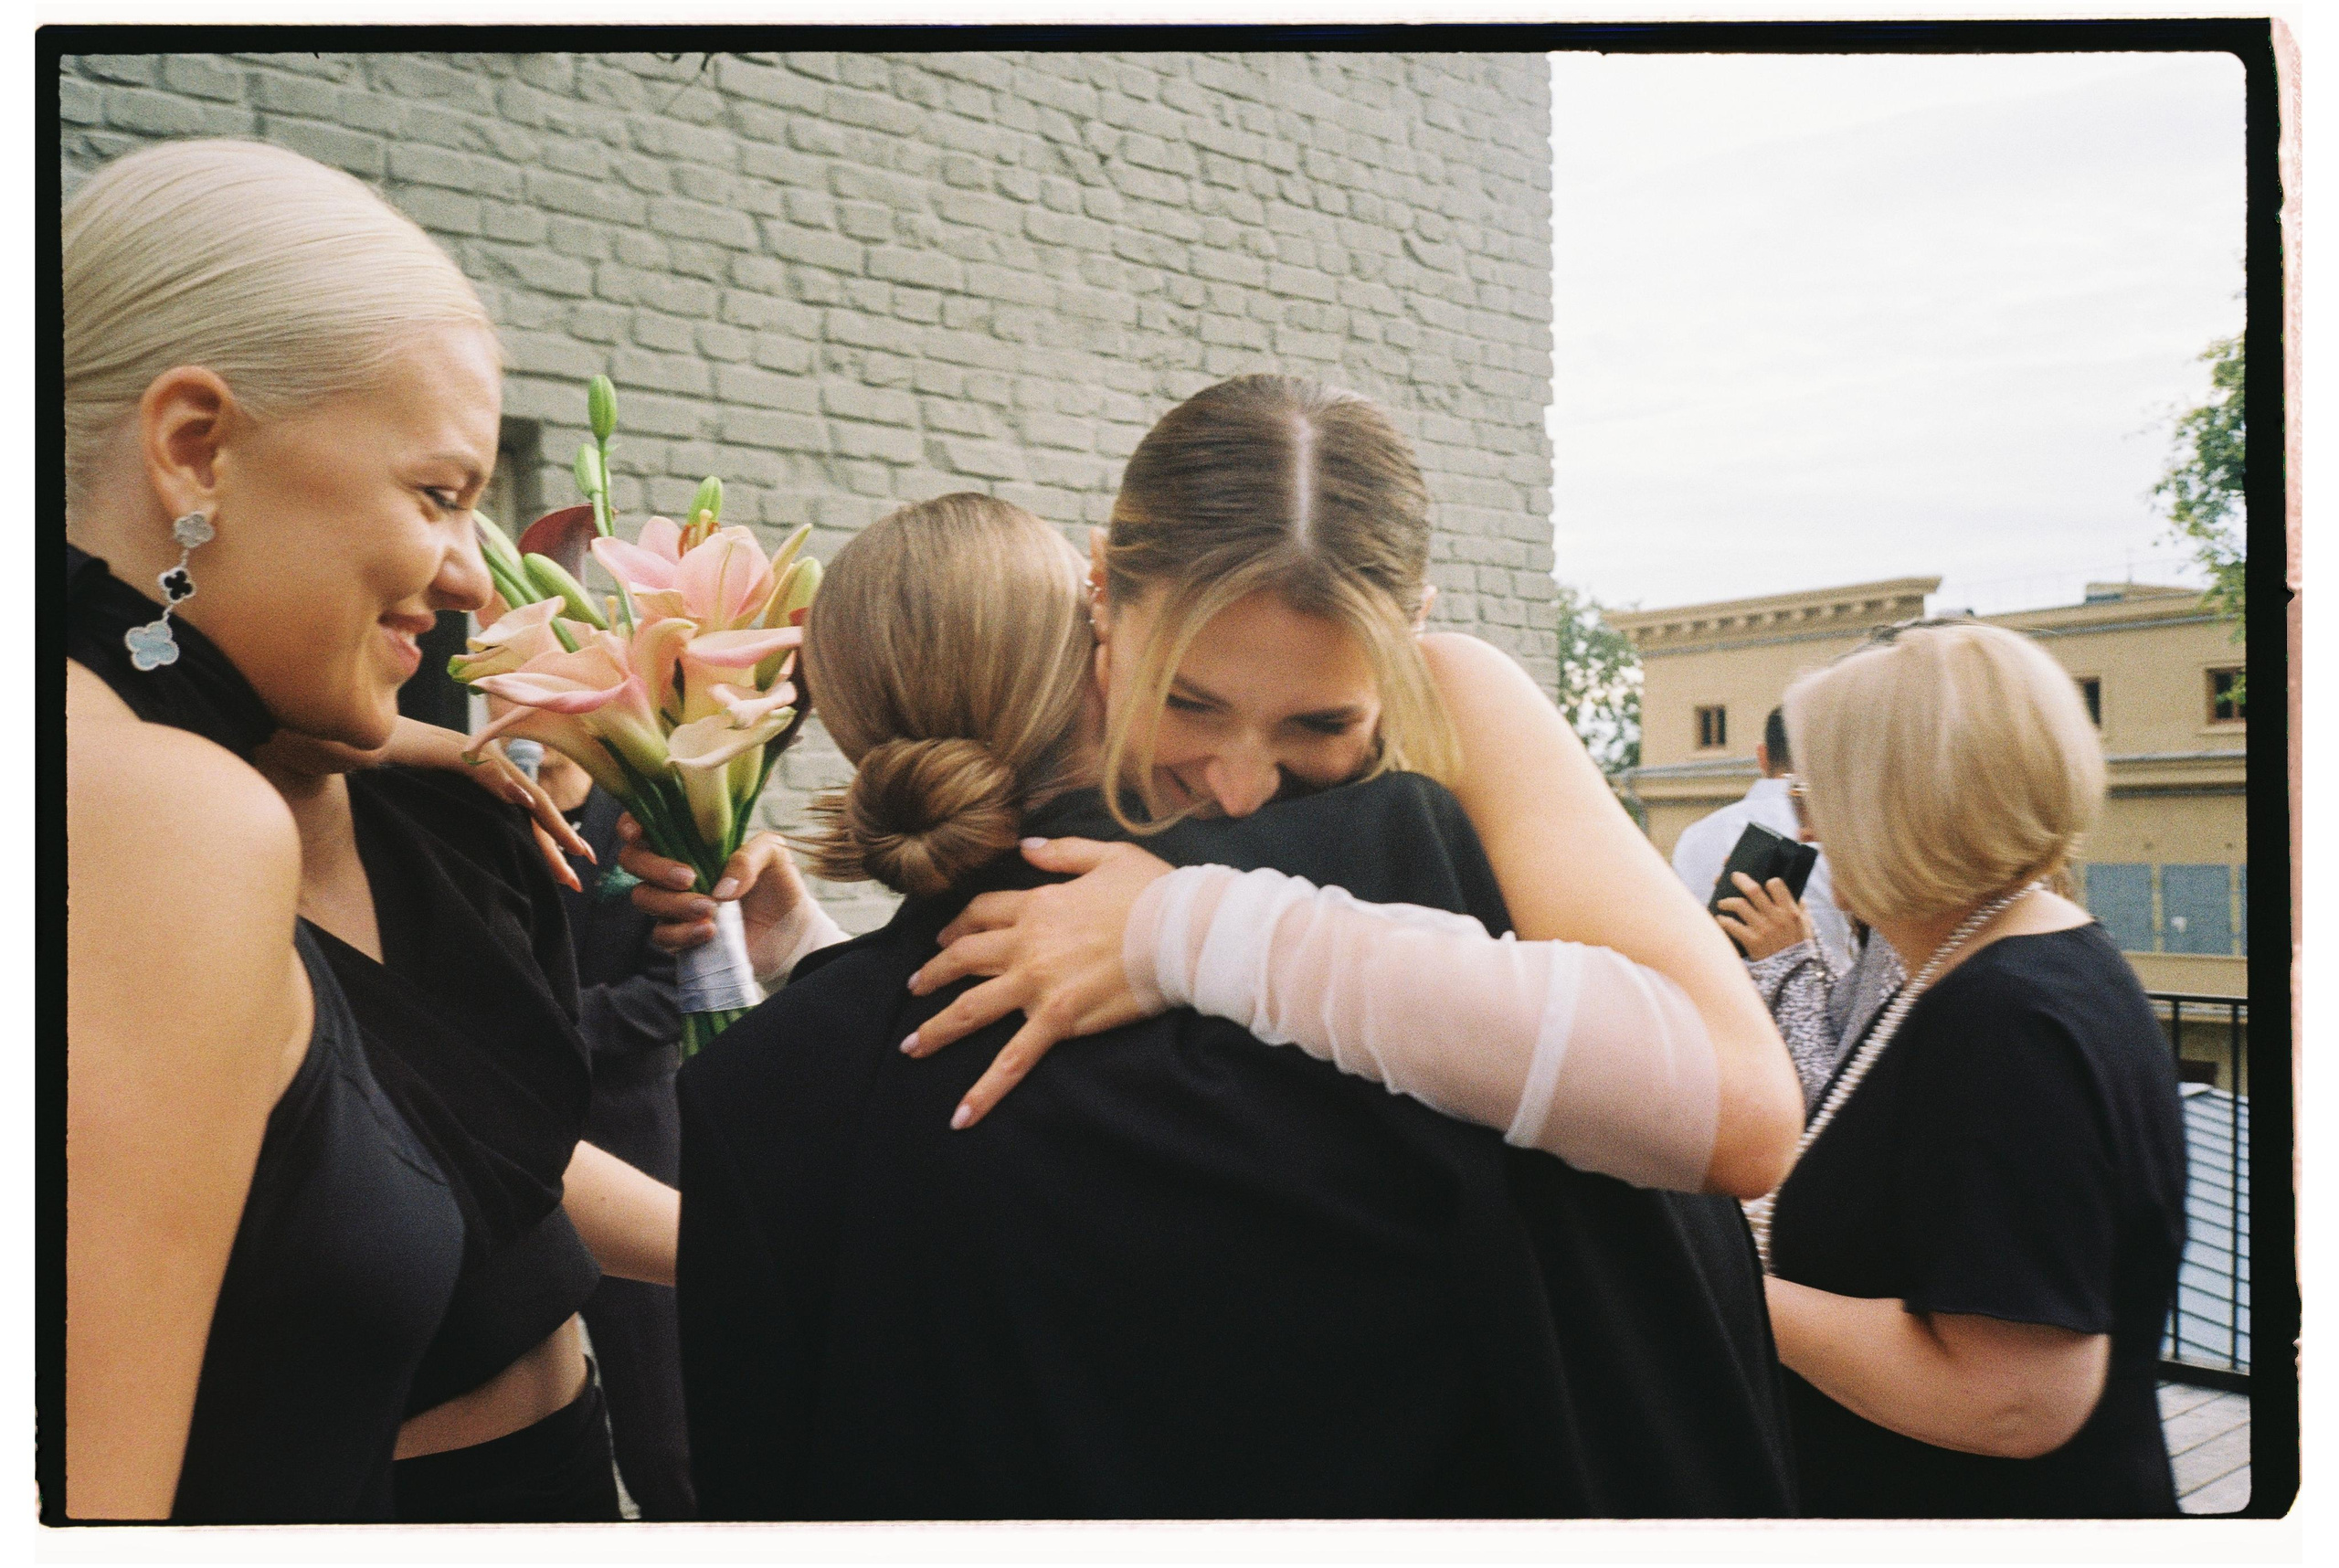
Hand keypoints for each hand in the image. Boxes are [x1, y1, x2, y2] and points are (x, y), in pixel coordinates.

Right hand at [262, 718, 590, 891]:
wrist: (342, 742)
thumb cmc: (374, 772)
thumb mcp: (421, 800)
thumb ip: (448, 814)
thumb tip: (462, 843)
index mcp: (481, 776)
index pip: (524, 809)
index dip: (548, 837)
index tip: (569, 866)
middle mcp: (484, 762)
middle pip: (532, 804)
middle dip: (559, 840)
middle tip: (583, 870)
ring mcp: (470, 753)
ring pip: (521, 792)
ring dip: (548, 824)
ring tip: (571, 854)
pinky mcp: (451, 749)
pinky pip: (487, 772)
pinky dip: (510, 788)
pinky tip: (526, 806)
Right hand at [622, 819, 810, 969]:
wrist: (791, 930)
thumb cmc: (777, 882)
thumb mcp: (774, 856)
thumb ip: (750, 857)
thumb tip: (721, 887)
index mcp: (691, 839)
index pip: (647, 823)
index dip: (632, 824)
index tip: (638, 833)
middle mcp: (674, 868)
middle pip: (633, 860)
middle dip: (655, 868)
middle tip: (689, 878)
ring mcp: (672, 902)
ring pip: (643, 897)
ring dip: (673, 904)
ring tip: (711, 909)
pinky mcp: (679, 934)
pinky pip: (661, 935)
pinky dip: (682, 934)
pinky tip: (710, 931)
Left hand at [902, 838, 1174, 1129]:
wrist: (1182, 932)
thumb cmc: (1155, 892)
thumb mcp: (1108, 854)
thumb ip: (1062, 851)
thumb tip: (1026, 847)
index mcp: (1038, 904)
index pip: (982, 914)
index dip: (958, 925)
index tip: (945, 938)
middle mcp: (1027, 943)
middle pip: (964, 959)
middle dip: (932, 974)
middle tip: (913, 988)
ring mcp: (1037, 984)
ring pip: (970, 1008)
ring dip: (937, 1029)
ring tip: (911, 1046)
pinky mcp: (1057, 1019)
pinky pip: (1013, 1059)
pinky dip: (985, 1089)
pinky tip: (962, 1114)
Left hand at [1714, 873, 1810, 961]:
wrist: (1794, 976)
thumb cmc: (1799, 949)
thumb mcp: (1807, 928)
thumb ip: (1802, 911)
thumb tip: (1799, 898)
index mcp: (1791, 911)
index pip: (1776, 885)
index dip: (1767, 882)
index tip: (1762, 884)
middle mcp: (1776, 918)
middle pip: (1753, 890)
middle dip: (1740, 879)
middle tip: (1734, 876)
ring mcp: (1763, 929)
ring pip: (1739, 905)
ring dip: (1727, 901)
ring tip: (1723, 903)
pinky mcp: (1752, 942)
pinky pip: (1732, 925)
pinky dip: (1723, 920)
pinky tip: (1721, 919)